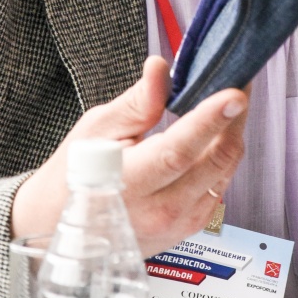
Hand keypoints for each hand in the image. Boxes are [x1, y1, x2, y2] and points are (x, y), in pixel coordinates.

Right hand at [11, 56, 247, 255]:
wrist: (58, 225)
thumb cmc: (73, 175)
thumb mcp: (95, 129)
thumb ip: (137, 102)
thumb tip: (161, 68)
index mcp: (130, 183)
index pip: (180, 149)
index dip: (212, 118)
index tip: (236, 91)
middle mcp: (159, 211)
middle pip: (215, 160)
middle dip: (234, 118)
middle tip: (239, 83)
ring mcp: (178, 224)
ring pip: (225, 173)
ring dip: (231, 136)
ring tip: (229, 106)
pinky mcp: (188, 229)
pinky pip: (219, 188)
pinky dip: (222, 159)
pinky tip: (214, 138)